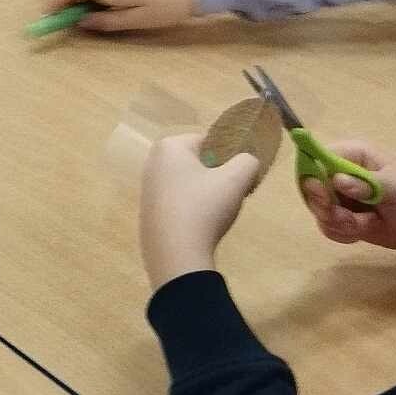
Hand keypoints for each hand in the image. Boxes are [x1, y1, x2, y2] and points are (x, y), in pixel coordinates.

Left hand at [139, 132, 265, 288]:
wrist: (176, 253)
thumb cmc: (204, 207)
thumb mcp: (235, 180)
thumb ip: (247, 162)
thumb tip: (248, 162)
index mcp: (169, 147)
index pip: (207, 141)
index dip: (228, 156)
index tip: (240, 177)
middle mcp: (152, 163)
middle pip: (196, 163)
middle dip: (217, 176)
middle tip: (231, 195)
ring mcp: (147, 190)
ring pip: (188, 184)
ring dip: (205, 195)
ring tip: (218, 214)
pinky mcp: (148, 214)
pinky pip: (178, 204)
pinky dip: (192, 211)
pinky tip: (202, 228)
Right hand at [299, 140, 395, 253]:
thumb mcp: (395, 187)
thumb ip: (366, 183)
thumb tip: (338, 180)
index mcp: (351, 155)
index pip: (316, 159)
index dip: (313, 177)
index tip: (324, 197)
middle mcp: (338, 173)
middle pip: (311, 188)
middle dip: (327, 207)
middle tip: (347, 218)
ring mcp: (339, 197)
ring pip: (318, 210)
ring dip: (338, 223)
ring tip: (363, 225)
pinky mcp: (341, 217)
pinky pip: (326, 226)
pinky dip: (341, 233)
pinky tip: (360, 232)